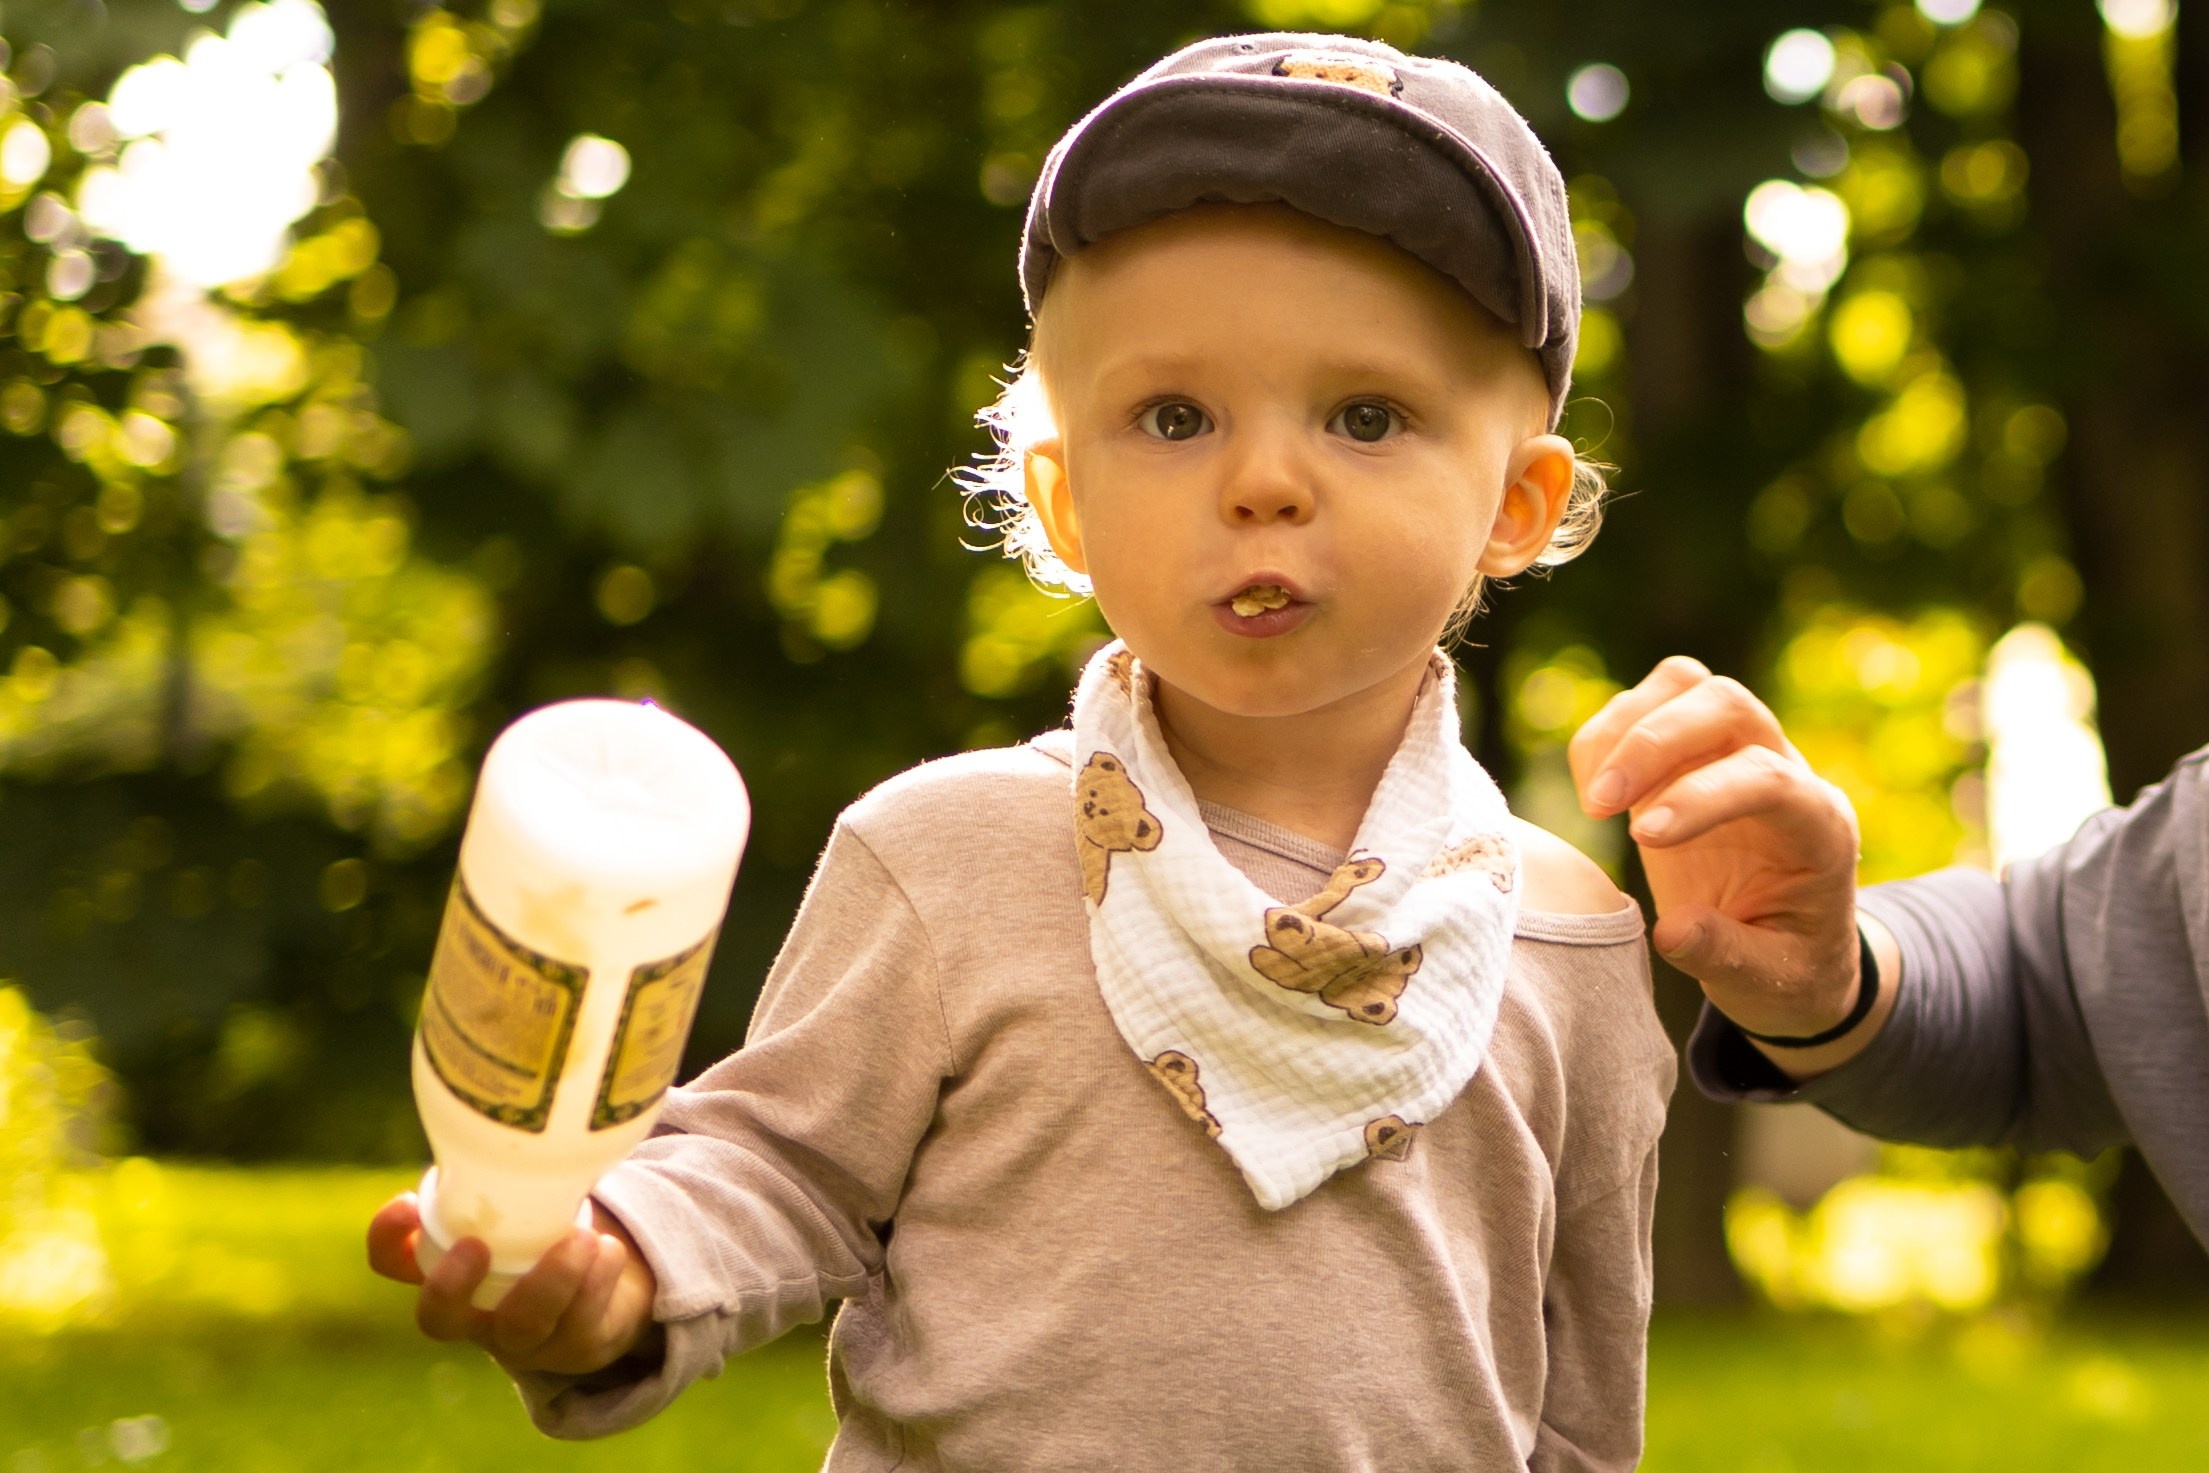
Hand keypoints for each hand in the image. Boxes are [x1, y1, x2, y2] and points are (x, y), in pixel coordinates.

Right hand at [366, 1192, 661, 1376]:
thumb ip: (504, 1168)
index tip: (406, 1202)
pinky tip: (609, 1250)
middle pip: (439, 1321)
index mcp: (450, 1269)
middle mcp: (476, 1313)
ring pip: (522, 1326)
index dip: (386, 1239)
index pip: (392, 1262)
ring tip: (585, 1238)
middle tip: (476, 1247)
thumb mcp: (523, 1197)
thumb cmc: (552, 1229)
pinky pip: (579, 1325)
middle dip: (449, 1288)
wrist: (610, 1285)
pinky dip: (596, 1282)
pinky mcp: (573, 1347)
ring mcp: (523, 1338)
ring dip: (551, 1281)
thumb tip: (511, 1100)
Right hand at [1570, 657, 1893, 1072]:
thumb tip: (1672, 932)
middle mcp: (1782, 769)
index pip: (1768, 778)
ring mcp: (1731, 752)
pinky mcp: (1684, 755)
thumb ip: (1726, 955)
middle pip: (1725, 703)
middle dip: (1653, 743)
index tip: (1642, 841)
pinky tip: (1594, 795)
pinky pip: (1643, 706)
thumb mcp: (1771, 981)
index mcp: (1819, 826)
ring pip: (1684, 685)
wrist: (1790, 946)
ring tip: (1595, 801)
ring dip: (1625, 728)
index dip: (1703, 797)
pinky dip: (1604, 737)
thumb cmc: (1787, 966)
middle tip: (1599, 806)